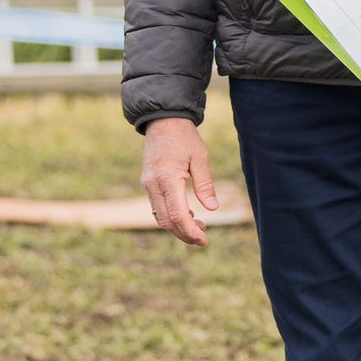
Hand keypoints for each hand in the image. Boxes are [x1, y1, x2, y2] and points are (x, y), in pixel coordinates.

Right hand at [140, 117, 218, 247]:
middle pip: (166, 221)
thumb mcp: (200, 158)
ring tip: (198, 226)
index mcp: (168, 179)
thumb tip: (212, 209)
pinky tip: (187, 213)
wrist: (163, 121)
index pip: (178, 215)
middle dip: (184, 234)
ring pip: (159, 216)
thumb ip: (205, 185)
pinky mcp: (148, 183)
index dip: (190, 231)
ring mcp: (148, 184)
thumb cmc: (184, 137)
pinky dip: (171, 215)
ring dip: (177, 226)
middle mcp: (154, 185)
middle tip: (202, 238)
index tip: (204, 239)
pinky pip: (157, 206)